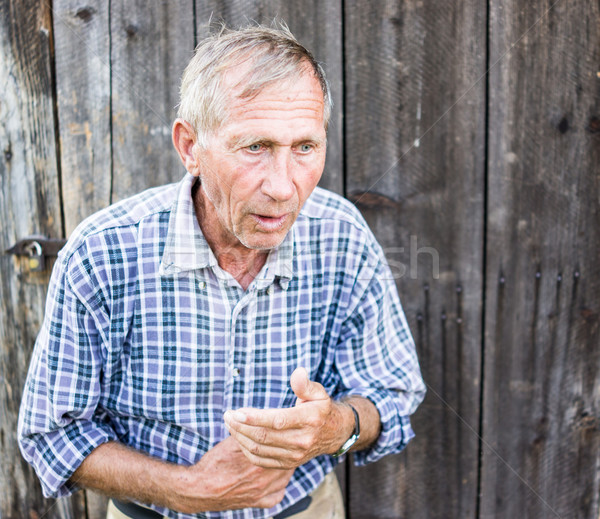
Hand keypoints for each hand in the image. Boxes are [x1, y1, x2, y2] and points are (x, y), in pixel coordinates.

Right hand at [173, 436, 293, 512]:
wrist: (199, 489)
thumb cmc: (214, 464)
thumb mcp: (231, 443)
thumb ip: (248, 433)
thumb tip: (259, 420)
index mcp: (258, 461)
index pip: (280, 447)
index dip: (284, 438)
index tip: (286, 432)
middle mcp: (263, 479)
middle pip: (285, 463)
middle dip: (286, 451)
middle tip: (287, 442)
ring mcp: (261, 493)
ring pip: (285, 478)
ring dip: (286, 467)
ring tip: (283, 457)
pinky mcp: (257, 503)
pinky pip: (277, 497)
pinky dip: (280, 488)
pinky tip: (277, 479)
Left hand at [223, 367, 353, 468]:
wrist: (333, 434)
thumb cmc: (320, 408)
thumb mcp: (318, 392)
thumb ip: (305, 384)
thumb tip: (297, 372)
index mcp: (309, 420)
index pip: (278, 421)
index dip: (255, 418)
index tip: (237, 412)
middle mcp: (302, 440)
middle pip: (264, 436)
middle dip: (241, 426)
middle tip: (228, 415)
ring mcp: (294, 455)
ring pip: (259, 449)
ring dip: (240, 436)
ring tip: (229, 423)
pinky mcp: (287, 464)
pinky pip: (260, 460)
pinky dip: (246, 449)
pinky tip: (238, 436)